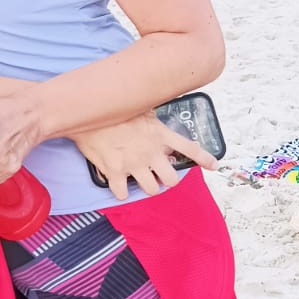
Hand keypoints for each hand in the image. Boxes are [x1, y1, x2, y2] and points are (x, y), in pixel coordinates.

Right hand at [76, 112, 217, 198]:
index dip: (204, 159)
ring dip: (148, 187)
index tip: (213, 165)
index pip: (190, 149)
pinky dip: (122, 192)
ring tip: (140, 180)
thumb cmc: (113, 106)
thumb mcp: (140, 105)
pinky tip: (119, 185)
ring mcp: (133, 164)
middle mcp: (150, 152)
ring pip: (152, 190)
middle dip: (167, 178)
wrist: (85, 112)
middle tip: (159, 173)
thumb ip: (153, 114)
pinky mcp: (115, 172)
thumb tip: (160, 106)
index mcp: (159, 134)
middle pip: (172, 180)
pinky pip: (123, 194)